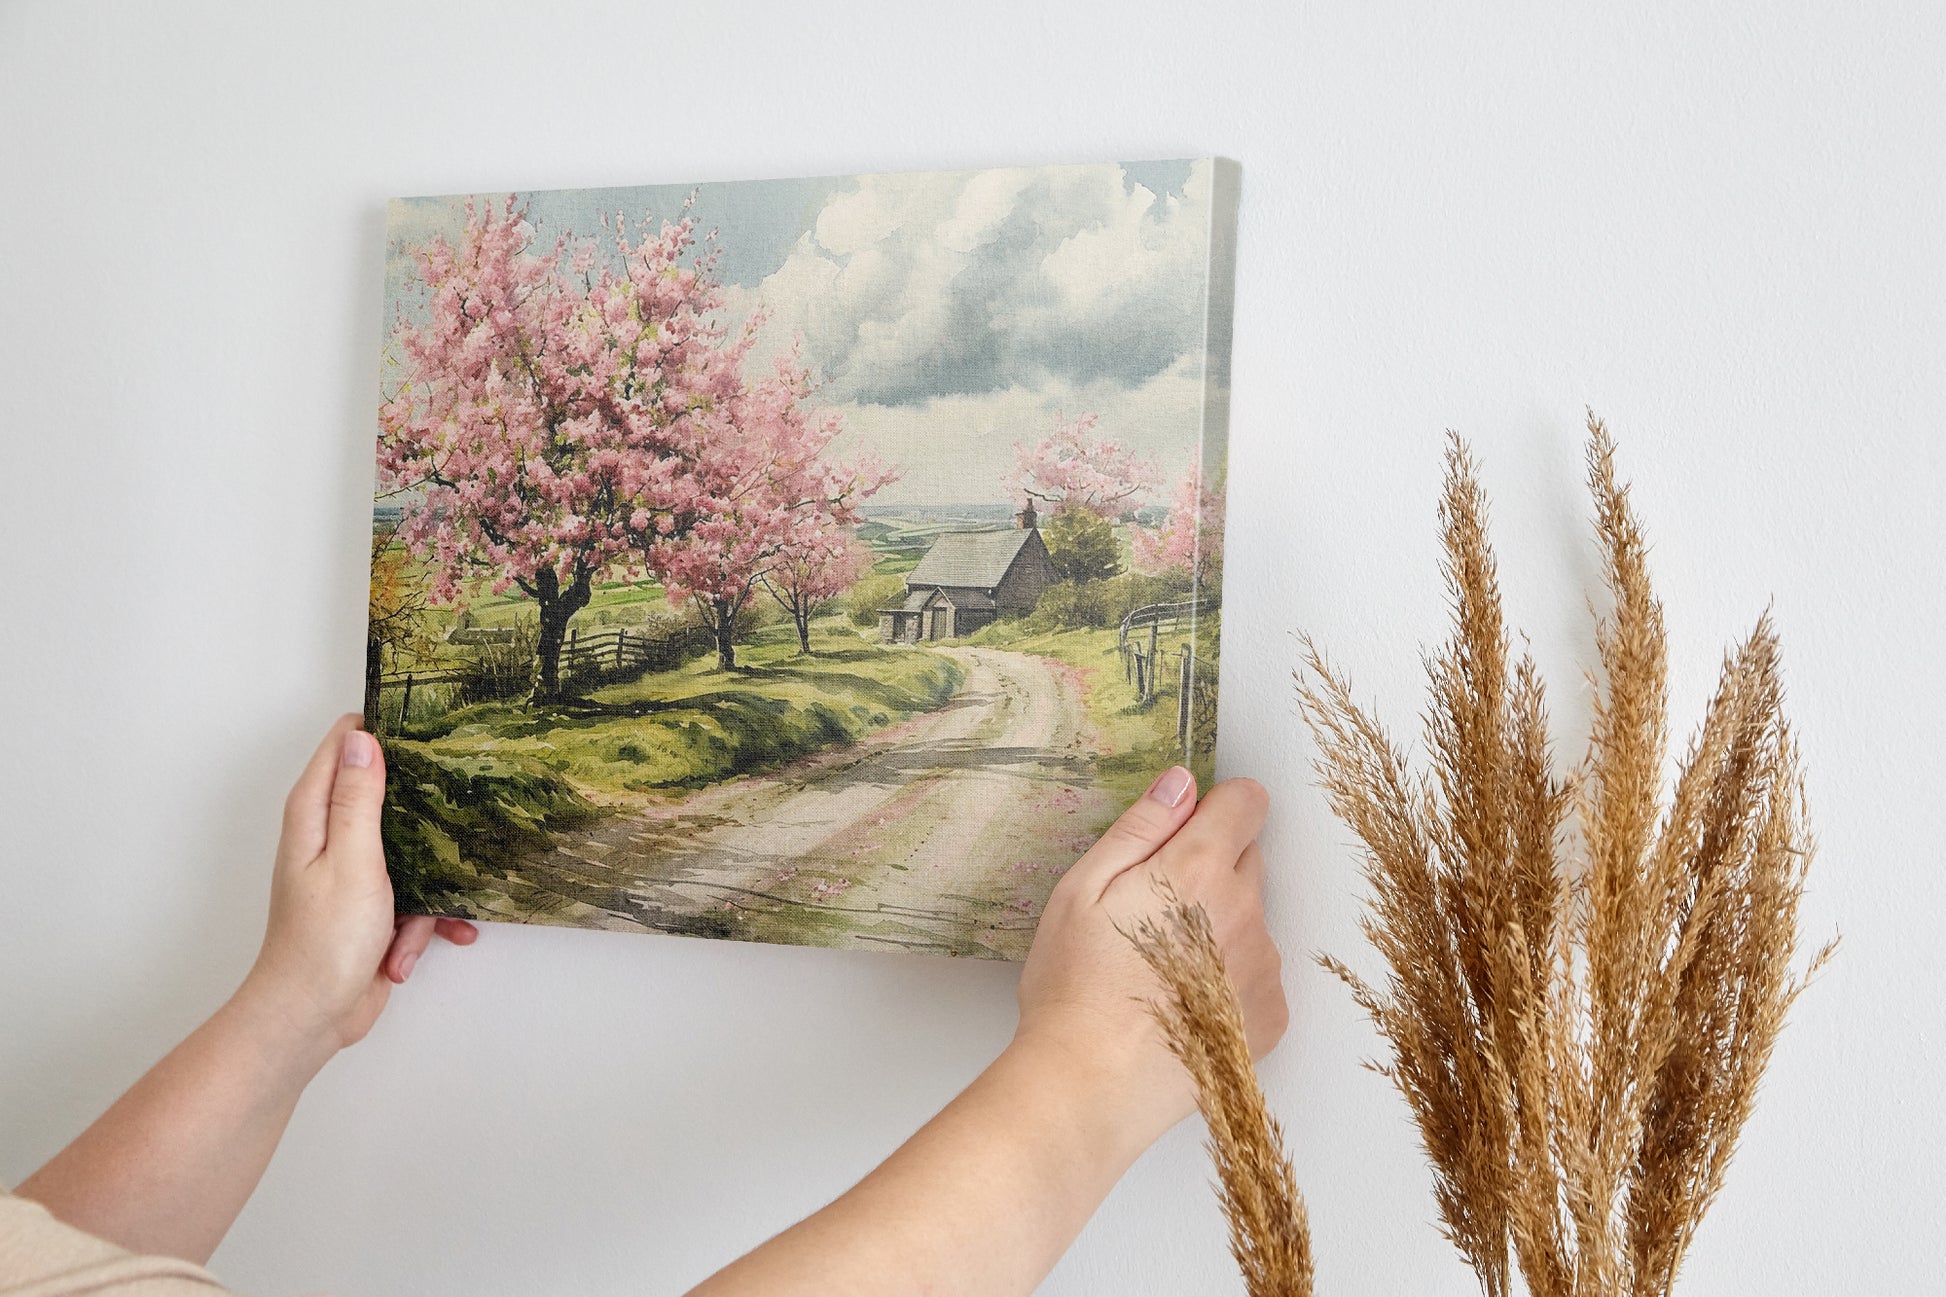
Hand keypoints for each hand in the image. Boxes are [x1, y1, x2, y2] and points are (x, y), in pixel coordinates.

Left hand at [238, 714, 475, 1060]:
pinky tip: (420, 947)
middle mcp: (329, 836)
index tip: (430, 729)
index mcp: (314, 815)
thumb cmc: (324, 940)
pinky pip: (412, 896)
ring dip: (426, 885)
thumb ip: (359, 798)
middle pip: (384, 793)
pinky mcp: (371, 905)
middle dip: (423, 807)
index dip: (384, 730)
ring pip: (410, 848)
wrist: (312, 1016)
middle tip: (458, 809)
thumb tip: (363, 737)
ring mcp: (351, 871)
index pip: (344, 745)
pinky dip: (420, 923)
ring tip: (423, 919)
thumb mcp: (352, 860)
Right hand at [1014, 769, 1284, 1146]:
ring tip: (1160, 969)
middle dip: (1209, 869)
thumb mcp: (1082, 889)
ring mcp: (1263, 967)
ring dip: (1220, 928)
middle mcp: (1245, 912)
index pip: (1247, 802)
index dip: (1215, 808)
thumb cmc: (1075, 989)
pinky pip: (1257, 975)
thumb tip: (1181, 784)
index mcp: (1198, 869)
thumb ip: (1141, 827)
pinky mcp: (1270, 1016)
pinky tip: (1182, 1003)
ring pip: (1251, 920)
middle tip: (1151, 911)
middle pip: (1248, 860)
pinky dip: (1229, 981)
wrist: (1091, 1086)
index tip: (1184, 832)